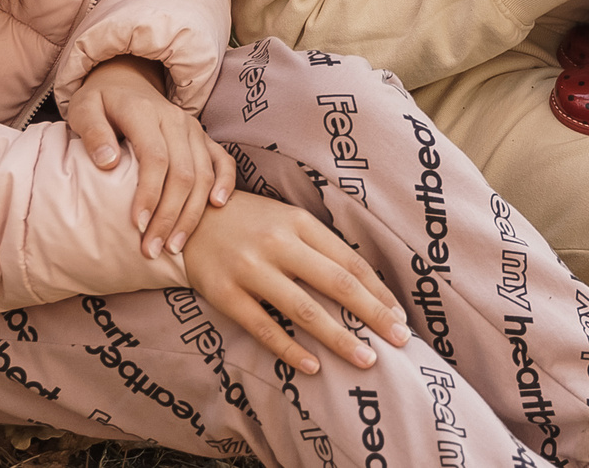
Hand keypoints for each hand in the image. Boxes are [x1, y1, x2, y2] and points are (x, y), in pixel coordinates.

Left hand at [65, 57, 235, 258]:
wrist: (125, 80)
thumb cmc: (100, 103)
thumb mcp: (84, 110)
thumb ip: (93, 134)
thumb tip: (108, 163)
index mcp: (144, 112)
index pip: (155, 158)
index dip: (149, 194)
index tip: (137, 226)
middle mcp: (174, 119)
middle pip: (183, 173)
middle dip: (170, 216)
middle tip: (154, 250)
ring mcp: (193, 128)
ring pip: (203, 173)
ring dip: (192, 213)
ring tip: (176, 246)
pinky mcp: (203, 136)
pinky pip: (222, 160)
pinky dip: (225, 183)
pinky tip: (217, 207)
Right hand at [183, 192, 411, 374]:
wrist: (186, 221)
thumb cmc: (249, 223)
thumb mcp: (286, 221)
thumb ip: (320, 246)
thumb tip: (365, 285)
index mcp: (298, 222)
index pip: (350, 261)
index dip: (378, 291)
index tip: (400, 317)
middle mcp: (277, 244)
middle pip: (336, 283)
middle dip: (373, 314)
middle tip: (401, 340)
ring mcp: (250, 270)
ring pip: (304, 310)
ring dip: (339, 338)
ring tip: (366, 360)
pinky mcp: (224, 294)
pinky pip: (263, 328)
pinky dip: (290, 350)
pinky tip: (314, 367)